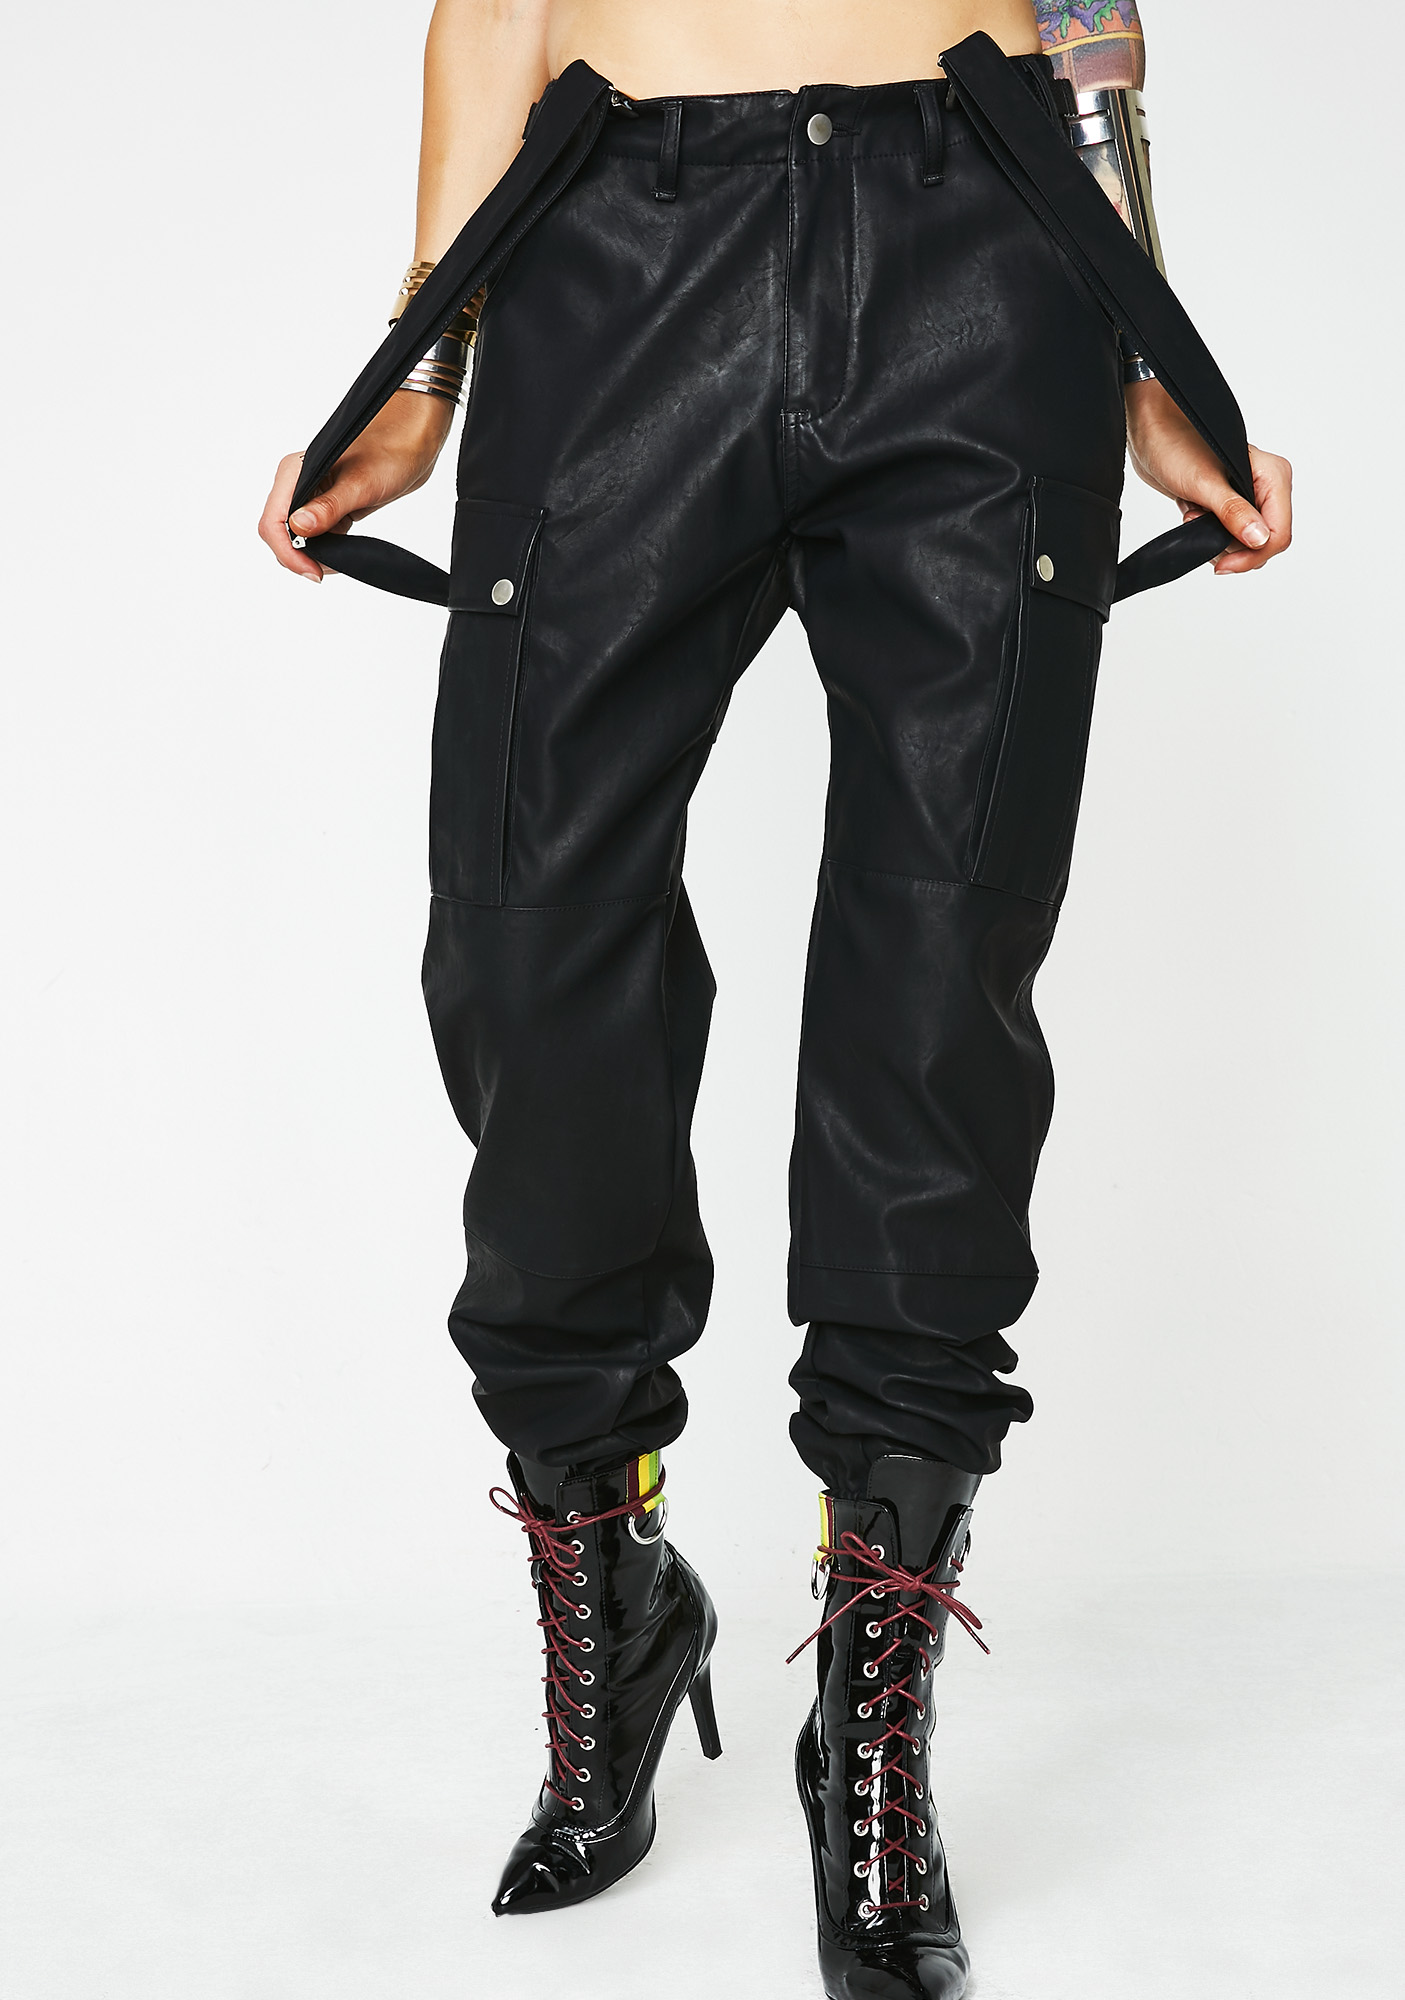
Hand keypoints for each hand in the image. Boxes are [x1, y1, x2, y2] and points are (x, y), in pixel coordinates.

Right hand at [258, 391, 455, 580]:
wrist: (413, 442)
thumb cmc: (390, 451)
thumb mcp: (360, 484)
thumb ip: (329, 507)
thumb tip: (299, 527)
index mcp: (296, 472)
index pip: (273, 521)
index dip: (287, 551)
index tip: (311, 570)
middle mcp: (300, 485)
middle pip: (280, 533)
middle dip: (298, 557)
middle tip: (324, 571)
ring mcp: (314, 498)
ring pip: (298, 538)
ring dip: (313, 556)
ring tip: (338, 563)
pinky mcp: (331, 508)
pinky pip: (318, 537)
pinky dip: (326, 550)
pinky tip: (343, 553)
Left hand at [1125, 378, 1291, 576]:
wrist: (1151, 432)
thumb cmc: (1176, 444)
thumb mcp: (1204, 483)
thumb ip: (1233, 513)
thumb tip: (1259, 539)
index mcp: (1273, 475)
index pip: (1279, 532)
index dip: (1253, 555)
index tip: (1223, 565)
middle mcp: (1266, 485)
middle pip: (1265, 541)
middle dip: (1232, 548)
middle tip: (1201, 530)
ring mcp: (1249, 495)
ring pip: (1246, 542)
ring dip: (1216, 540)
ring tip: (1193, 515)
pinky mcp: (1230, 502)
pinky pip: (1229, 534)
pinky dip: (1209, 533)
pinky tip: (1192, 514)